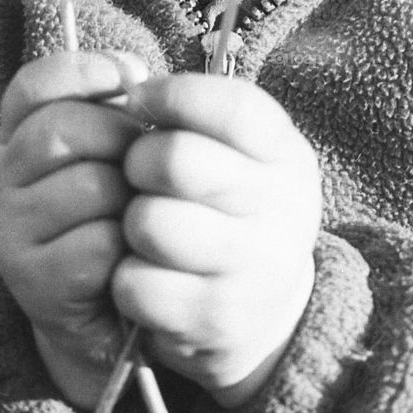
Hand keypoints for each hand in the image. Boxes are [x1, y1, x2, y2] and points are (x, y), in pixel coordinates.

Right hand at [0, 50, 148, 407]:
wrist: (104, 311)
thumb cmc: (114, 214)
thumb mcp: (110, 153)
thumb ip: (115, 107)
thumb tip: (136, 73)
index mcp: (18, 138)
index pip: (32, 85)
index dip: (82, 69)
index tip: (129, 75)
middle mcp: (1, 179)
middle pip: (63, 128)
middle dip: (121, 138)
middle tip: (142, 165)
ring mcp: (9, 232)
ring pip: (90, 186)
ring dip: (130, 201)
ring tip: (132, 217)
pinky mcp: (32, 283)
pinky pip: (99, 244)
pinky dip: (126, 250)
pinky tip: (124, 259)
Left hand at [113, 72, 322, 406]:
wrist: (263, 304)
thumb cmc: (230, 201)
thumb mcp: (237, 149)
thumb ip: (198, 112)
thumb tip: (132, 92)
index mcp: (286, 155)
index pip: (233, 108)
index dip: (174, 95)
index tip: (141, 99)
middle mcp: (284, 209)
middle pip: (176, 160)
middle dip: (137, 160)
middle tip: (136, 170)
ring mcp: (256, 269)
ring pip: (150, 223)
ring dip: (131, 220)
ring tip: (144, 222)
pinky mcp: (218, 320)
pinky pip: (136, 284)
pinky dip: (126, 276)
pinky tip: (147, 270)